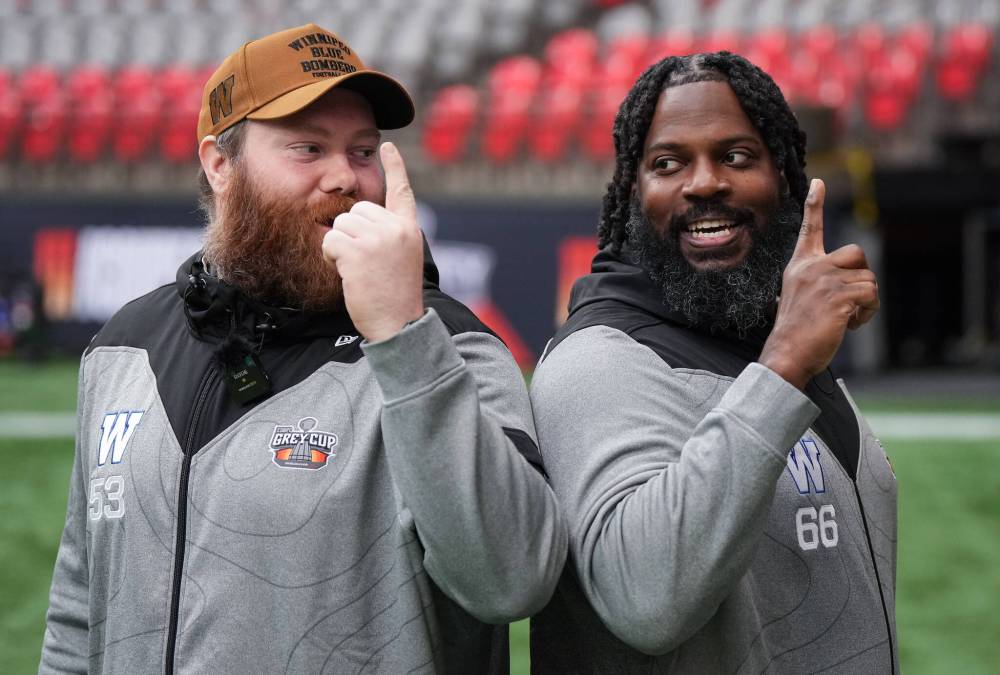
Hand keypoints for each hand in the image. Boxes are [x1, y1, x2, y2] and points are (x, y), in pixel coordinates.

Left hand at [322, 142, 424, 341]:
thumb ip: (388, 235)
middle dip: (351, 233)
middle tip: (364, 262)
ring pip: (341, 225)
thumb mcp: (401, 259)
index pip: (402, 191)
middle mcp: (396, 229)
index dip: (395, 167)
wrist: (399, 325)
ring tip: (358, 270)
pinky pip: (331, 242)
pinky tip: (349, 274)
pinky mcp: (358, 252)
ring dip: (340, 247)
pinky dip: (332, 258)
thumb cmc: (396, 298)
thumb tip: (352, 220)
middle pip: (357, 210)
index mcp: (410, 229)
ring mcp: (378, 239)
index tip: (388, 146)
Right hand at [759, 179, 879, 389]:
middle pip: (856, 254)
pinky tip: (848, 324)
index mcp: (799, 266)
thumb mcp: (802, 297)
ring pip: (868, 279)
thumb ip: (821, 282)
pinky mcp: (839, 297)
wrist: (786, 353)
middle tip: (850, 301)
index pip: (808, 229)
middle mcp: (811, 268)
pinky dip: (867, 313)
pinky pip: (871, 296)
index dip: (814, 205)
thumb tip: (853, 283)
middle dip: (862, 277)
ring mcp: (824, 281)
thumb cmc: (795, 332)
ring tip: (845, 319)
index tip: (819, 183)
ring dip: (866, 302)